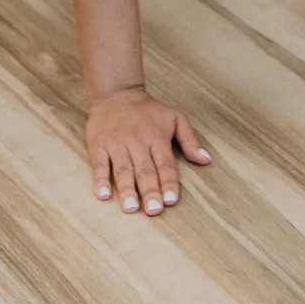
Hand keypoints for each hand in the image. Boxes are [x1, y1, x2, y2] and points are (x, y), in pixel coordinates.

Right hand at [86, 88, 209, 216]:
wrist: (117, 93)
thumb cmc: (149, 111)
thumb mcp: (175, 118)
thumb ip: (190, 140)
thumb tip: (206, 160)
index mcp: (157, 137)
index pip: (165, 163)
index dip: (168, 182)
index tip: (171, 200)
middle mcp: (137, 141)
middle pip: (144, 170)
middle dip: (149, 191)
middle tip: (153, 210)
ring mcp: (116, 143)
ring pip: (122, 169)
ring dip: (126, 189)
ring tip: (130, 208)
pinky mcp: (98, 144)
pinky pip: (99, 164)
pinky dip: (100, 179)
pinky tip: (103, 194)